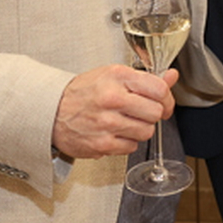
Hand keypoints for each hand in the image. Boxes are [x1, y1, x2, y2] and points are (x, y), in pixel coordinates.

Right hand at [52, 64, 177, 159]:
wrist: (50, 111)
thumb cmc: (83, 92)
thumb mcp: (113, 75)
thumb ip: (145, 78)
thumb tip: (172, 76)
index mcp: (117, 77)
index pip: (159, 89)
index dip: (166, 97)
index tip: (163, 101)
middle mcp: (112, 99)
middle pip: (155, 112)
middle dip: (153, 113)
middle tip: (142, 112)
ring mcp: (107, 123)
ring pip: (146, 131)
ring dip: (141, 128)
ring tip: (127, 122)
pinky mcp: (101, 145)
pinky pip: (131, 147)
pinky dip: (128, 142)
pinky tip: (116, 132)